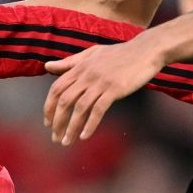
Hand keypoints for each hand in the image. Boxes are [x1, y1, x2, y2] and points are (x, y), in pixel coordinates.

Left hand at [42, 39, 165, 143]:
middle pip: (65, 100)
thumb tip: (46, 66)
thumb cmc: (119, 53)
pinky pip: (98, 110)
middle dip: (57, 121)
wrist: (146, 50)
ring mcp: (100, 82)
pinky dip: (90, 124)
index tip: (48, 122)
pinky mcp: (115, 89)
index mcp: (79, 67)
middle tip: (55, 137)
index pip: (56, 89)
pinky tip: (84, 136)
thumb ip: (69, 63)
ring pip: (80, 108)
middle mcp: (87, 75)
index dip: (49, 107)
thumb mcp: (91, 54)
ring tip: (66, 142)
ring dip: (71, 127)